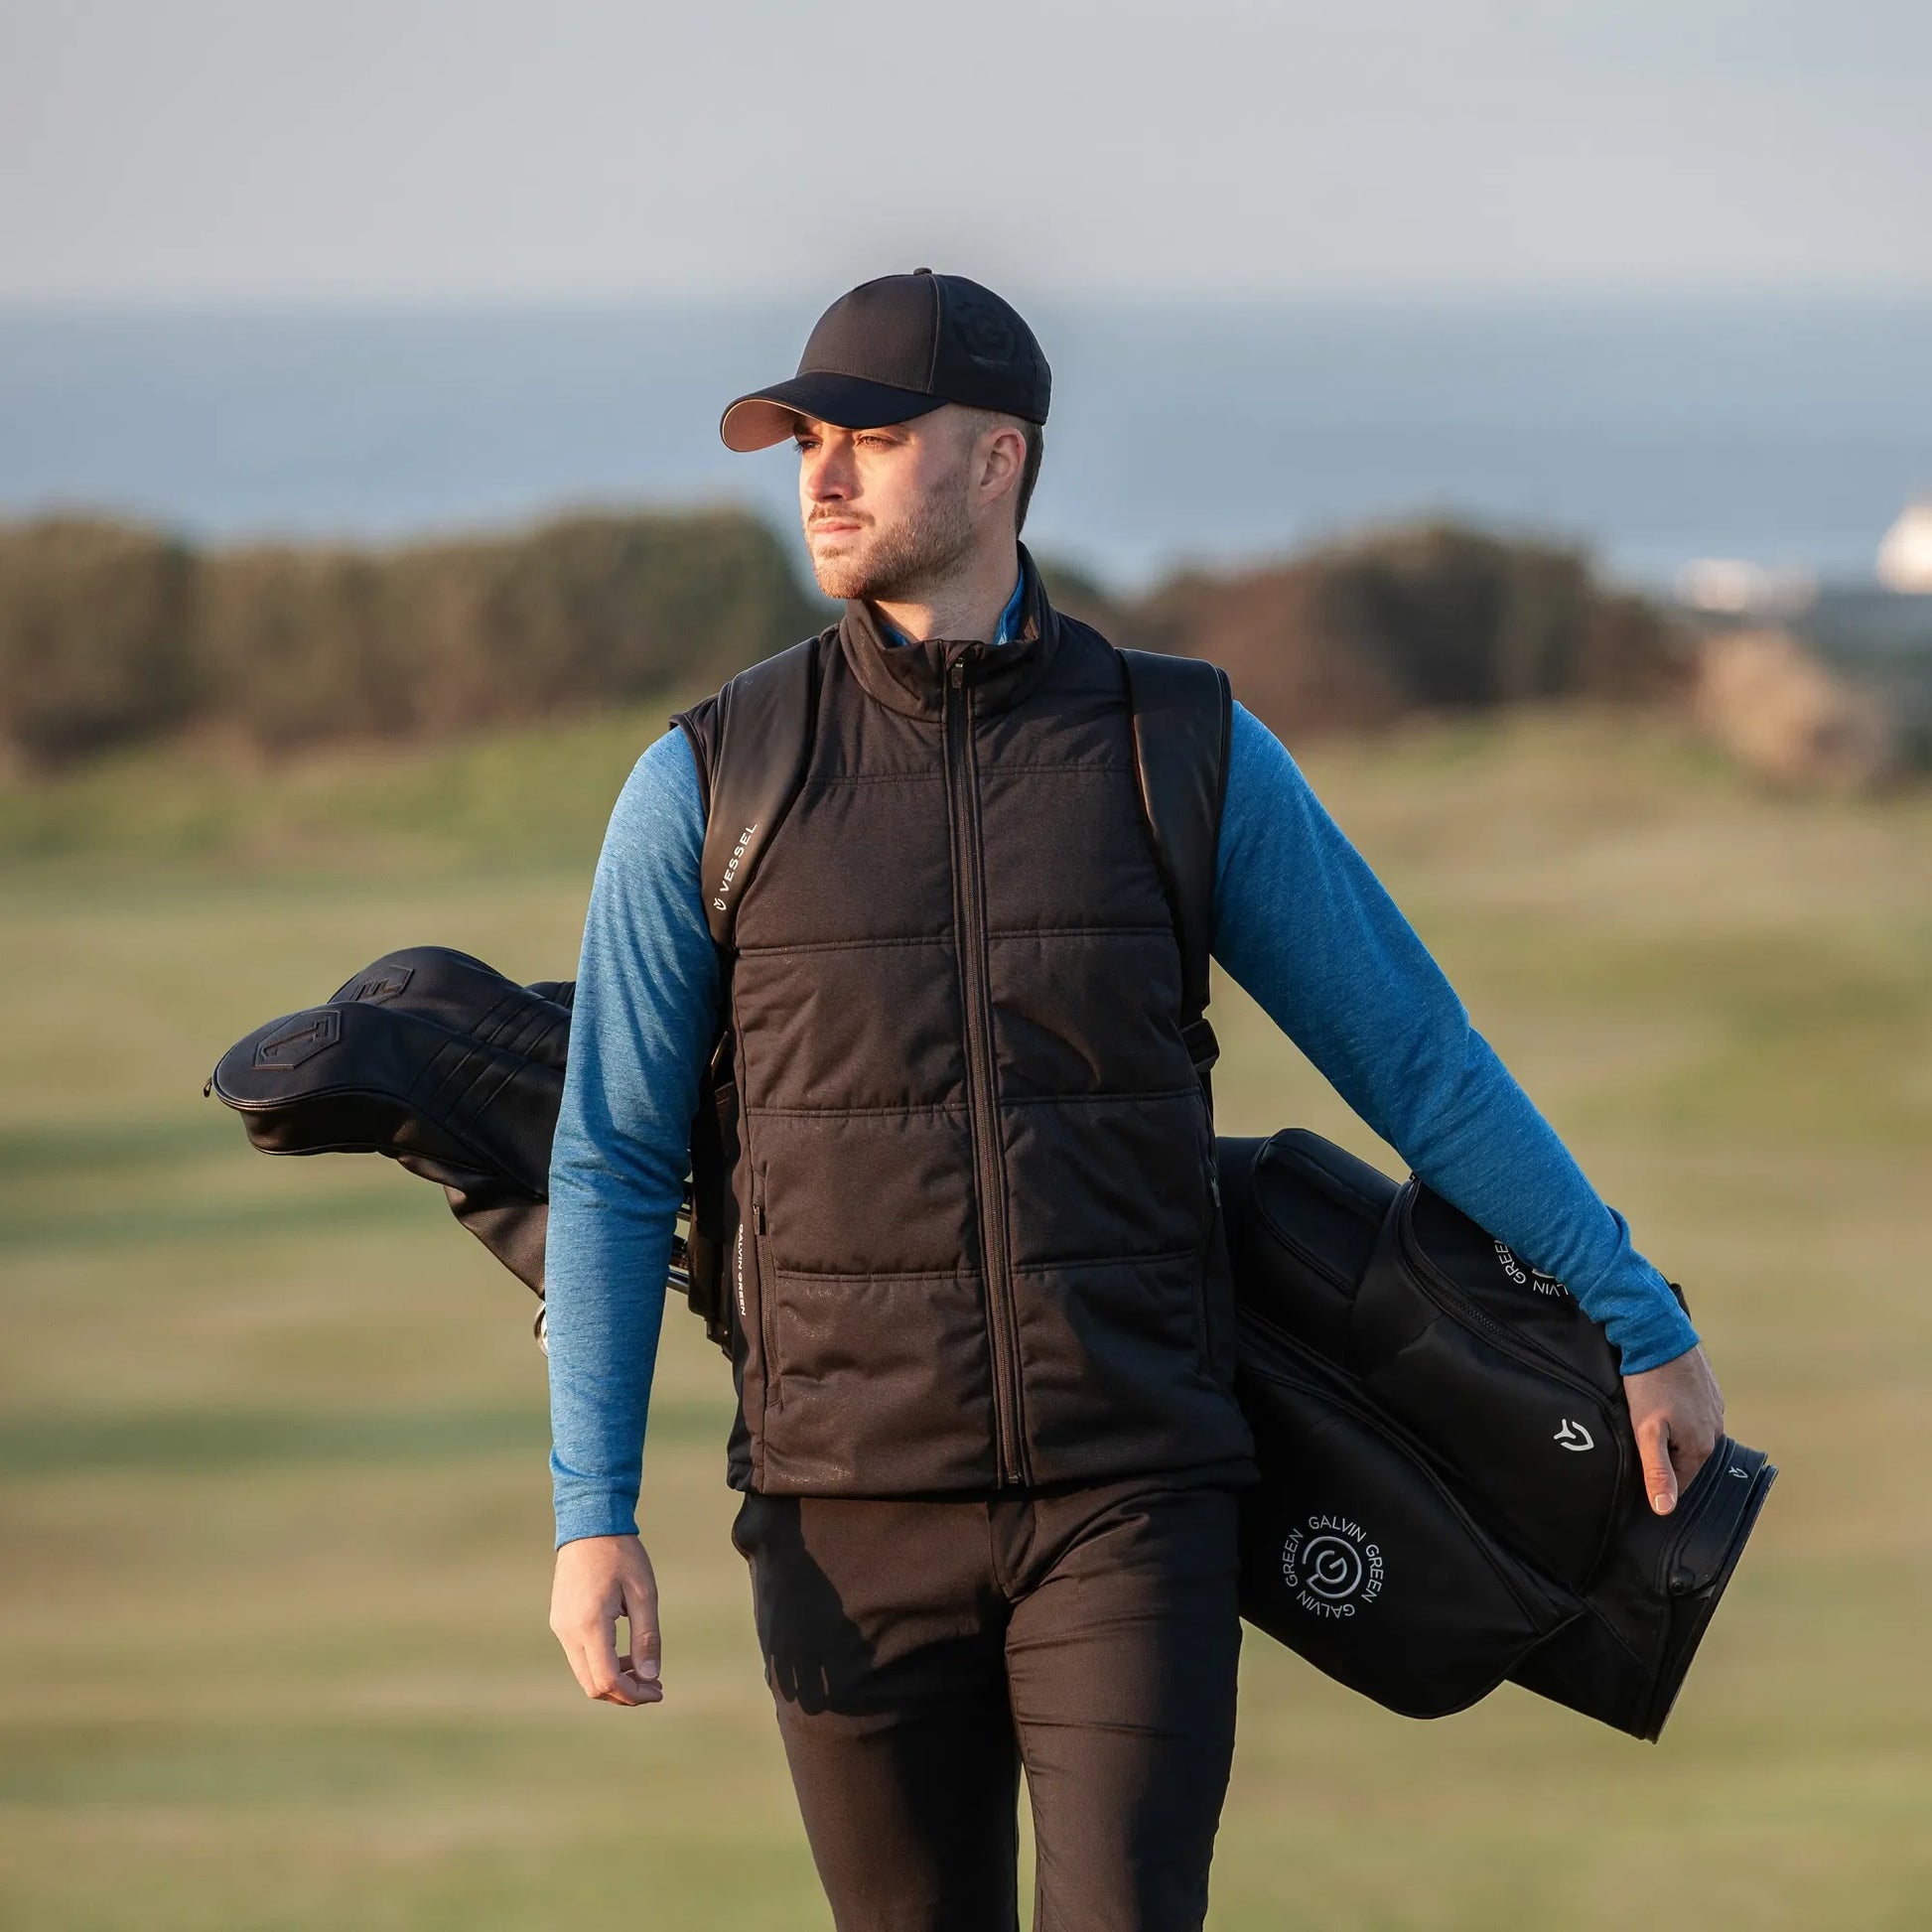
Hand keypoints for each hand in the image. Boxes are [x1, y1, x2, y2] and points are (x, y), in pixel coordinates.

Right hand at [549, 1533, 662, 1705]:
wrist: (588, 1524)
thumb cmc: (621, 1554)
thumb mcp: (644, 1593)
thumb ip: (647, 1637)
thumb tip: (651, 1677)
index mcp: (590, 1625)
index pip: (607, 1681)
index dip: (634, 1694)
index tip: (659, 1690)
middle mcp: (569, 1632)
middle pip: (592, 1686)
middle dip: (625, 1693)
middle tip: (655, 1685)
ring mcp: (560, 1627)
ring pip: (584, 1674)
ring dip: (613, 1680)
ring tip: (643, 1669)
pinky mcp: (560, 1621)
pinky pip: (579, 1656)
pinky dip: (601, 1664)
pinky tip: (624, 1653)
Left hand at [1623, 1344, 1725, 1515]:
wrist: (1659, 1334)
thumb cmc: (1650, 1384)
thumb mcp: (1647, 1431)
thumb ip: (1657, 1471)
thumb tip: (1665, 1508)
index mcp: (1702, 1446)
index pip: (1680, 1481)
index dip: (1656, 1481)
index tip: (1634, 1472)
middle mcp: (1715, 1430)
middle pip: (1685, 1458)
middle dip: (1663, 1457)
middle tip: (1635, 1444)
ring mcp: (1714, 1408)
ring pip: (1688, 1433)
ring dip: (1669, 1434)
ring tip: (1646, 1422)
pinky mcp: (1707, 1389)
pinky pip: (1692, 1412)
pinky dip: (1676, 1414)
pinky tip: (1659, 1404)